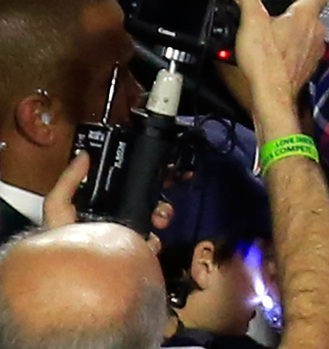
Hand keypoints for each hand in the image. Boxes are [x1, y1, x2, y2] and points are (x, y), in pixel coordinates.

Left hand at [43, 152, 173, 251]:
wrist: (75, 284)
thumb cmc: (62, 248)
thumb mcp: (57, 209)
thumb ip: (67, 182)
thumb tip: (83, 156)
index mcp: (96, 212)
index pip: (118, 191)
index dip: (131, 180)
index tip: (144, 172)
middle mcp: (113, 226)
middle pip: (141, 204)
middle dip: (153, 199)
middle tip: (155, 197)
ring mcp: (126, 242)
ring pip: (152, 222)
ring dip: (160, 216)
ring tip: (159, 218)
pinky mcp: (136, 258)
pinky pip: (154, 245)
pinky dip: (156, 241)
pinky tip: (150, 242)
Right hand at [228, 0, 328, 97]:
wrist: (273, 97)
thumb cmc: (266, 62)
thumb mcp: (251, 21)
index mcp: (306, 16)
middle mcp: (316, 32)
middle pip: (309, 10)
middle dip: (289, 6)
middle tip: (270, 8)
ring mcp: (314, 50)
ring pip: (305, 30)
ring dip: (289, 26)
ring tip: (268, 29)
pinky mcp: (307, 65)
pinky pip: (302, 48)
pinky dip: (289, 44)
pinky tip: (272, 49)